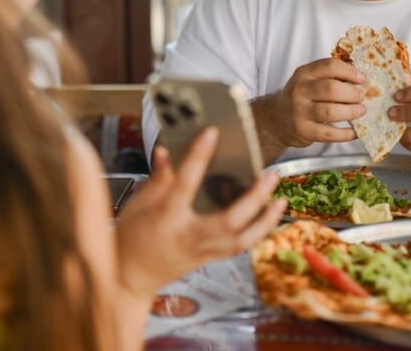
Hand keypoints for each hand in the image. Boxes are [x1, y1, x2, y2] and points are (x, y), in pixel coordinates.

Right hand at [115, 127, 286, 299]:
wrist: (130, 277)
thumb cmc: (131, 237)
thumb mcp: (138, 204)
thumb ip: (157, 178)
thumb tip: (166, 150)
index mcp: (166, 217)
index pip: (185, 183)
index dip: (198, 156)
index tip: (211, 133)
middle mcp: (188, 236)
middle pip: (229, 220)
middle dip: (254, 198)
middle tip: (270, 175)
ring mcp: (201, 251)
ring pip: (242, 239)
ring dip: (265, 220)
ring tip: (280, 199)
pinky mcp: (209, 259)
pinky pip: (240, 247)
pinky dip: (258, 231)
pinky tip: (269, 216)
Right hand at [262, 58, 366, 149]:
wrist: (275, 119)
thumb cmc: (299, 98)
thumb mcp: (308, 81)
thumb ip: (328, 77)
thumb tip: (360, 80)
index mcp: (303, 74)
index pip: (329, 66)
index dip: (349, 72)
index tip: (362, 79)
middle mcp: (299, 91)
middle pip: (331, 88)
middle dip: (352, 93)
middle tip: (361, 97)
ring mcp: (299, 111)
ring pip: (330, 111)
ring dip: (350, 112)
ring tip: (361, 111)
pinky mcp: (303, 130)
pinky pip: (328, 133)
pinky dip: (345, 134)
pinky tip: (354, 131)